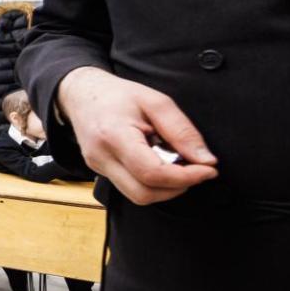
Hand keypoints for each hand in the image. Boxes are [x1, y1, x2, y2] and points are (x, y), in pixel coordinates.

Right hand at [57, 66, 217, 203]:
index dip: (186, 177)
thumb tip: (206, 160)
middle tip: (195, 169)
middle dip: (177, 187)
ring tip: (176, 165)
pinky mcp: (101, 173)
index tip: (208, 169)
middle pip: (144, 194)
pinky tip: (159, 163)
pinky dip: (152, 182)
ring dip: (165, 188)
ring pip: (138, 196)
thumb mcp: (156, 102)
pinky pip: (131, 188)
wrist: (81, 94)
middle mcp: (102, 158)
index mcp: (114, 136)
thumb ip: (182, 131)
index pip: (152, 173)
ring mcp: (98, 168)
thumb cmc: (117, 94)